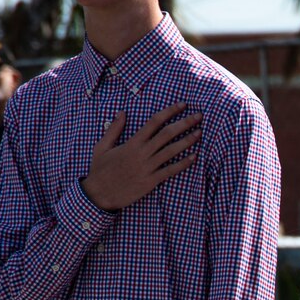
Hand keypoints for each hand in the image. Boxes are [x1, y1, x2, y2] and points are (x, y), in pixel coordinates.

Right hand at [83, 103, 201, 210]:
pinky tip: (194, 157)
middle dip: (184, 123)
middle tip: (198, 116)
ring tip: (200, 133)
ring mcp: (148, 168)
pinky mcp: (151, 181)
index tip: (182, 105)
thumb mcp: (102, 146)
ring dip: (187, 141)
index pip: (154, 122)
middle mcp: (142, 153)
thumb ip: (113, 129)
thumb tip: (122, 112)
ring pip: (172, 151)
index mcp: (132, 142)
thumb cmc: (100, 170)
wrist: (99, 194)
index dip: (170, 111)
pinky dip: (183, 164)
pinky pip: (170, 171)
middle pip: (167, 134)